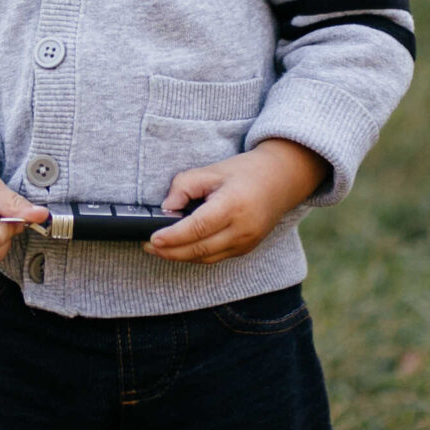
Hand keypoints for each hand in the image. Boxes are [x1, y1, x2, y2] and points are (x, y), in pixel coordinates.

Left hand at [147, 138, 329, 265]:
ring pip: (205, 258)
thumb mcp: (211, 170)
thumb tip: (165, 209)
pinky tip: (180, 247)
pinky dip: (195, 254)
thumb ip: (184, 187)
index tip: (152, 238)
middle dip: (170, 251)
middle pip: (199, 249)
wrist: (282, 179)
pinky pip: (215, 257)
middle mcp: (242, 228)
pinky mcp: (246, 249)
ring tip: (159, 247)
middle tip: (148, 245)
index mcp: (233, 205)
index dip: (172, 236)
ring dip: (180, 256)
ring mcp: (246, 242)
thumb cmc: (245, 172)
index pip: (197, 228)